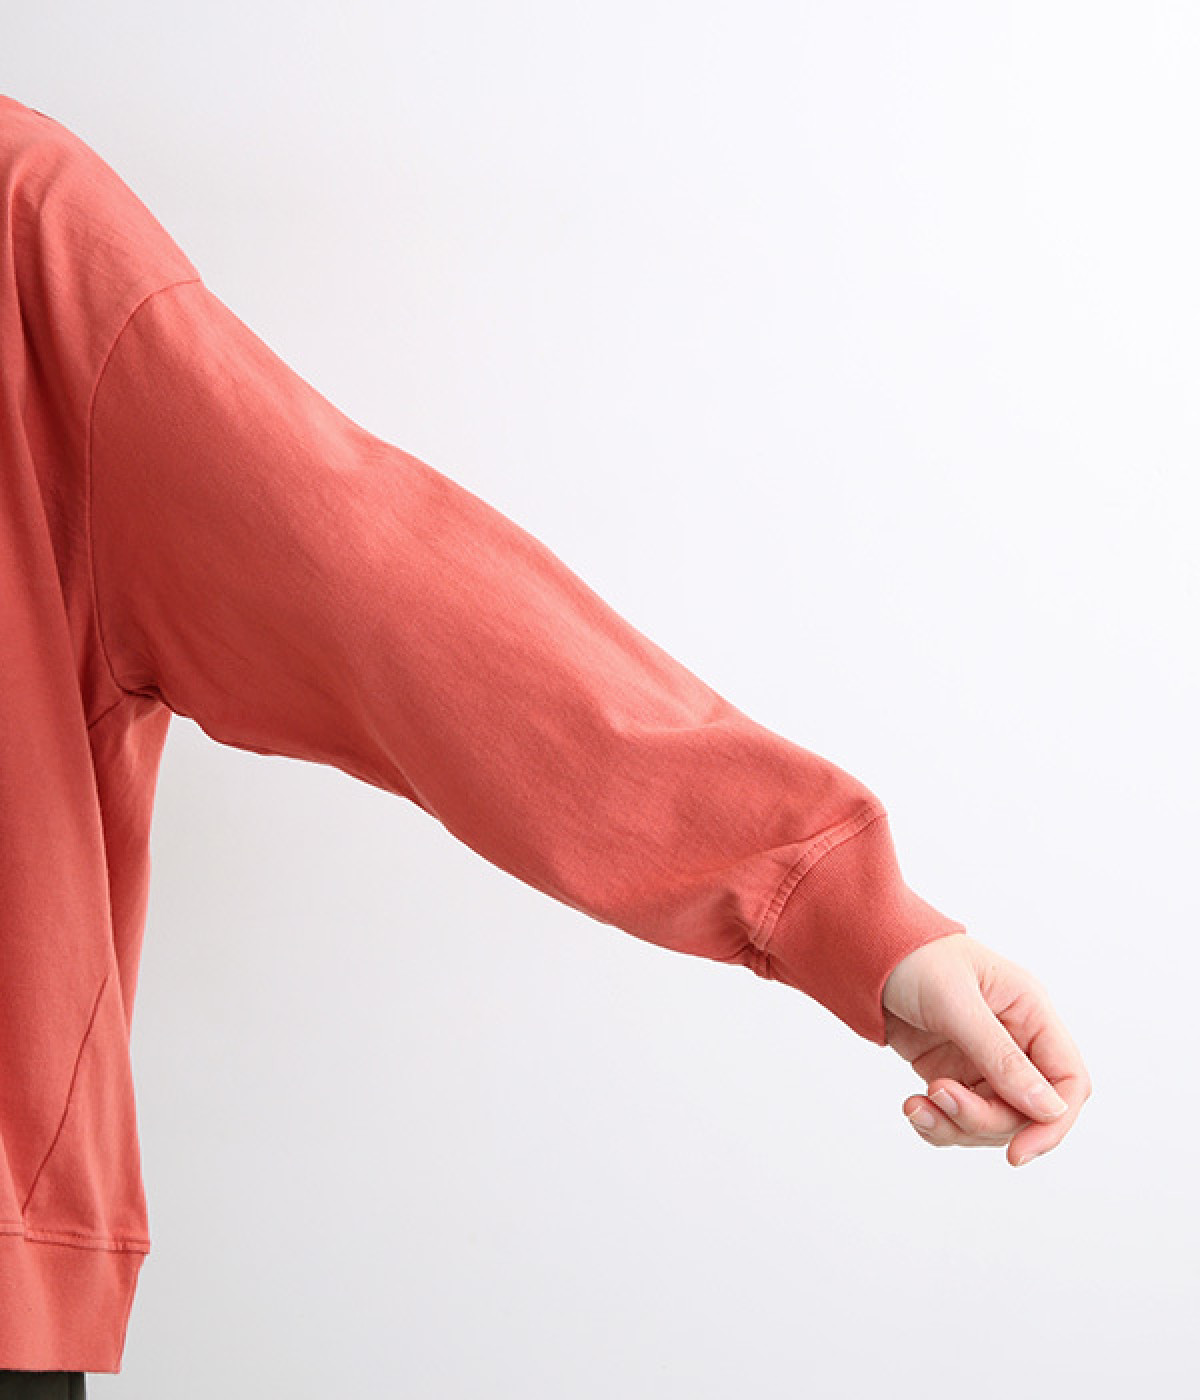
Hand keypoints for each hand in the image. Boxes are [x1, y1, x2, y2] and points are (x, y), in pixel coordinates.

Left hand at [881, 932, 1090, 1166]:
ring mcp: (983, 1060)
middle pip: (1026, 1111)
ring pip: (992, 1121)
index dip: (1053, 1123)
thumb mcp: (956, 1003)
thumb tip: (1049, 1108)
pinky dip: (937, 1122)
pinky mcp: (953, 1072)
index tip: (1018, 1153)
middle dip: (984, 1120)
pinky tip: (913, 1106)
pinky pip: (959, 1117)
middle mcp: (1015, 1041)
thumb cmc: (914, 959)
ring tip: (917, 1104)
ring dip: (955, 1124)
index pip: (1068, 1080)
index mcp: (1031, 1013)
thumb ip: (1000, 1056)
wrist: (864, 952)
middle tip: (940, 1097)